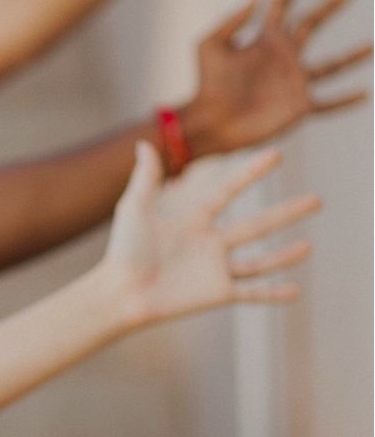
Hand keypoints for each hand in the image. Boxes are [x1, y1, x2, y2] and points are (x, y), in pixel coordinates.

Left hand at [99, 142, 317, 329]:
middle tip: (317, 200)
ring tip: (309, 247)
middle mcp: (210, 244)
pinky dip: (272, 294)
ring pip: (259, 261)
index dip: (252, 172)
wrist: (119, 293)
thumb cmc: (122, 251)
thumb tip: (145, 143)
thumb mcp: (134, 208)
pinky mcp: (216, 294)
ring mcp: (215, 269)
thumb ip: (145, 178)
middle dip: (287, 212)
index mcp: (194, 220)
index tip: (277, 154)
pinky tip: (295, 292)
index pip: (230, 190)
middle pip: (257, 225)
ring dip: (284, 255)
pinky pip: (251, 293)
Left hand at [184, 0, 371, 155]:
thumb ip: (230, 21)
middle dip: (330, 5)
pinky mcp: (299, 106)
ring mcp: (294, 81)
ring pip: (331, 65)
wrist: (210, 123)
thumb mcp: (209, 46)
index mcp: (265, 39)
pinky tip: (365, 94)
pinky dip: (346, 100)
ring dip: (352, 55)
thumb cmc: (206, 86)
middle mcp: (284, 56)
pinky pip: (329, 103)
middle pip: (313, 23)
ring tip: (371, 46)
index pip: (284, 2)